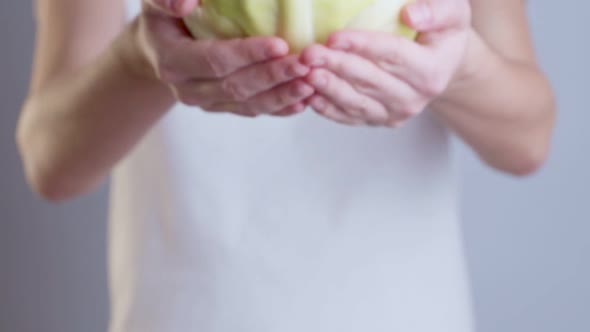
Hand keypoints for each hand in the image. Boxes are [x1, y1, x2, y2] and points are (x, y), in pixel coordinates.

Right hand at [133, 0, 313, 116]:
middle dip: (274, 76)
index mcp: (173, 61)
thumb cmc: (163, 16)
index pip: (216, 60)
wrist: (156, 47)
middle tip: (305, 64)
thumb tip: (187, 3)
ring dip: (282, 96)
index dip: (248, 54)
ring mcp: (207, 102)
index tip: (280, 44)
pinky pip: (254, 111)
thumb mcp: (154, 1)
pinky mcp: (223, 107)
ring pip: (249, 104)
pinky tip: (304, 102)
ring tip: (311, 84)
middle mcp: (189, 89)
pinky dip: (280, 107)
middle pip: (237, 86)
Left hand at [300, 0, 470, 126]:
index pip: (392, 56)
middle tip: (308, 54)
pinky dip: (328, 108)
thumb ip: (437, 10)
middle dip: (336, 66)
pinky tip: (309, 97)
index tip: (334, 37)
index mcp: (432, 71)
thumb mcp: (452, 12)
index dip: (362, 46)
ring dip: (328, 89)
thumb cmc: (442, 31)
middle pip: (369, 80)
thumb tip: (410, 15)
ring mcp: (395, 113)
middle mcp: (414, 99)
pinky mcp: (379, 120)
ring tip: (305, 74)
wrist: (442, 63)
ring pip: (357, 102)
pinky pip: (350, 117)